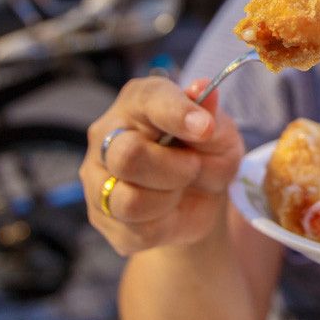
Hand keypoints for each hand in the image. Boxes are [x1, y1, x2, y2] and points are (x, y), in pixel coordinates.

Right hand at [79, 76, 243, 255]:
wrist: (200, 198)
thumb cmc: (205, 152)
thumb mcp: (220, 134)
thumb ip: (210, 115)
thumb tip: (203, 90)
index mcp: (140, 101)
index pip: (150, 100)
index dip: (178, 114)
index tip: (206, 128)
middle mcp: (108, 134)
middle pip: (128, 155)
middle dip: (176, 169)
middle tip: (194, 167)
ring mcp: (98, 177)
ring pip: (130, 200)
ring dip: (170, 198)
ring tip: (181, 187)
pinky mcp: (102, 217)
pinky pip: (137, 230)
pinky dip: (166, 224)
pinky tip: (170, 209)